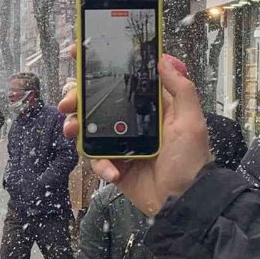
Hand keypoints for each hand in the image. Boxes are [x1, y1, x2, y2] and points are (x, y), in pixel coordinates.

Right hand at [58, 49, 211, 216]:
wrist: (184, 202)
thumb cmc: (192, 161)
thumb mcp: (191, 120)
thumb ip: (180, 89)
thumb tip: (165, 59)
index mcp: (149, 106)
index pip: (122, 80)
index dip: (99, 68)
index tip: (79, 56)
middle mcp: (132, 122)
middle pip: (95, 102)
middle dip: (76, 98)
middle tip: (68, 102)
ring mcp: (120, 143)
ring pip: (88, 128)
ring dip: (76, 127)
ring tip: (72, 130)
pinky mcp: (114, 165)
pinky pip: (96, 159)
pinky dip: (100, 164)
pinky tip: (112, 170)